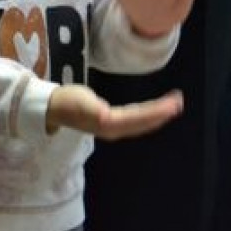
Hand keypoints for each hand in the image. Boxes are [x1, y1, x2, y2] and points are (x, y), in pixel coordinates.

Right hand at [46, 84, 182, 139]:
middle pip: (143, 123)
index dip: (156, 111)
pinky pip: (134, 121)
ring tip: (172, 106)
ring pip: (140, 123)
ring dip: (157, 115)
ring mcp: (112, 128)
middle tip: (178, 101)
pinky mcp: (110, 123)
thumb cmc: (66, 101)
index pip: (139, 118)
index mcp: (109, 123)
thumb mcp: (78, 102)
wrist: (52, 107)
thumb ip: (92, 108)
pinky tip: (152, 112)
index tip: (172, 104)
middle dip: (161, 114)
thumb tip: (105, 115)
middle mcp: (114, 129)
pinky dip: (147, 115)